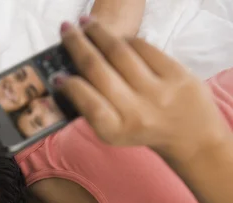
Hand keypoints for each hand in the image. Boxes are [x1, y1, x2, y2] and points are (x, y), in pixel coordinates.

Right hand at [56, 17, 229, 159]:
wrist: (190, 135)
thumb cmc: (141, 130)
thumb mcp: (112, 131)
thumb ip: (91, 108)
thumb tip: (65, 78)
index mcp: (116, 130)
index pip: (86, 102)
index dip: (69, 86)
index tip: (57, 74)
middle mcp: (136, 112)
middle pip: (98, 70)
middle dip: (77, 46)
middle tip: (65, 30)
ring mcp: (158, 92)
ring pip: (120, 53)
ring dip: (98, 34)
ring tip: (85, 24)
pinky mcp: (177, 75)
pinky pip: (144, 48)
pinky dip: (126, 40)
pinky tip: (115, 37)